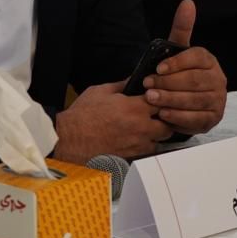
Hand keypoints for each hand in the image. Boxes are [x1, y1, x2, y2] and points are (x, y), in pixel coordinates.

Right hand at [53, 80, 171, 162]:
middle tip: (157, 116)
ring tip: (147, 129)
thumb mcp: (100, 91)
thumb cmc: (81, 116)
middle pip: (168, 124)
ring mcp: (137, 145)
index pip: (162, 100)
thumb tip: (132, 79)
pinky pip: (147, 153)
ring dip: (157, 135)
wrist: (68, 139)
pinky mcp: (131, 158)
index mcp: (134, 107)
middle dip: (165, 119)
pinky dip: (145, 147)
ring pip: (160, 141)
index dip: (160, 99)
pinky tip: (137, 141)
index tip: (156, 98)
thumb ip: (121, 85)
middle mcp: (140, 127)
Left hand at [142, 0, 226, 134]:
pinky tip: (163, 114)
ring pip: (195, 100)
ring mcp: (218, 99)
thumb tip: (187, 2)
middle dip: (169, 83)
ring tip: (152, 100)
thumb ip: (181, 28)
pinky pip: (197, 119)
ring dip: (171, 100)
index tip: (157, 68)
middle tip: (148, 86)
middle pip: (194, 80)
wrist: (186, 103)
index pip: (197, 57)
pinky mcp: (213, 118)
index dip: (177, 63)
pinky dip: (179, 117)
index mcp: (209, 60)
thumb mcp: (178, 51)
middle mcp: (218, 79)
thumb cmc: (179, 74)